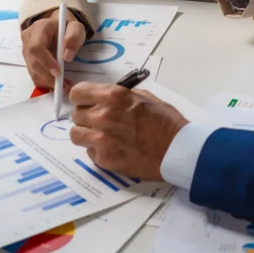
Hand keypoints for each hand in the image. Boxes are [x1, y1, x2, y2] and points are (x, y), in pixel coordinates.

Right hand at [21, 8, 86, 89]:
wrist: (60, 29)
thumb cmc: (68, 28)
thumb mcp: (76, 28)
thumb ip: (73, 38)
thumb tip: (67, 57)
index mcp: (39, 28)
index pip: (36, 47)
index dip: (46, 62)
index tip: (58, 73)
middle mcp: (28, 39)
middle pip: (33, 62)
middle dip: (48, 76)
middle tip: (64, 85)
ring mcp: (26, 51)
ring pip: (33, 71)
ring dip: (47, 82)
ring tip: (64, 86)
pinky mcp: (28, 61)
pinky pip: (34, 75)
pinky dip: (45, 82)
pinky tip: (58, 84)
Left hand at [69, 83, 188, 179]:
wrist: (177, 149)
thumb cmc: (165, 121)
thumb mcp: (144, 97)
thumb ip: (119, 96)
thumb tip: (103, 98)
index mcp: (113, 96)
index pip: (77, 93)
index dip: (81, 98)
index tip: (86, 102)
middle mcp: (103, 115)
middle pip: (76, 114)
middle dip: (86, 116)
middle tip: (99, 121)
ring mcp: (101, 139)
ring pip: (76, 134)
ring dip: (86, 134)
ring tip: (101, 136)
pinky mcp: (104, 159)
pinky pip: (89, 152)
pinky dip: (97, 150)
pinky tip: (113, 148)